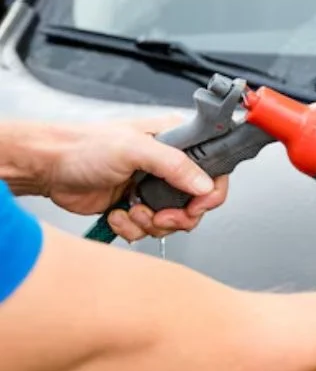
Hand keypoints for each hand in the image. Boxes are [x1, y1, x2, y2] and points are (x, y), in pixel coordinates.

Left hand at [42, 115, 228, 240]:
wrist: (47, 168)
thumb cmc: (82, 147)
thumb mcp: (133, 149)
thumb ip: (174, 165)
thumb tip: (204, 185)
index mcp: (176, 141)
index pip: (213, 169)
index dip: (211, 191)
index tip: (197, 204)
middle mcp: (168, 165)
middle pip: (197, 202)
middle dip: (179, 216)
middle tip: (160, 215)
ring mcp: (153, 187)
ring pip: (175, 220)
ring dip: (151, 224)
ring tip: (131, 210)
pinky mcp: (137, 206)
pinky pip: (150, 229)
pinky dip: (132, 228)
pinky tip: (117, 213)